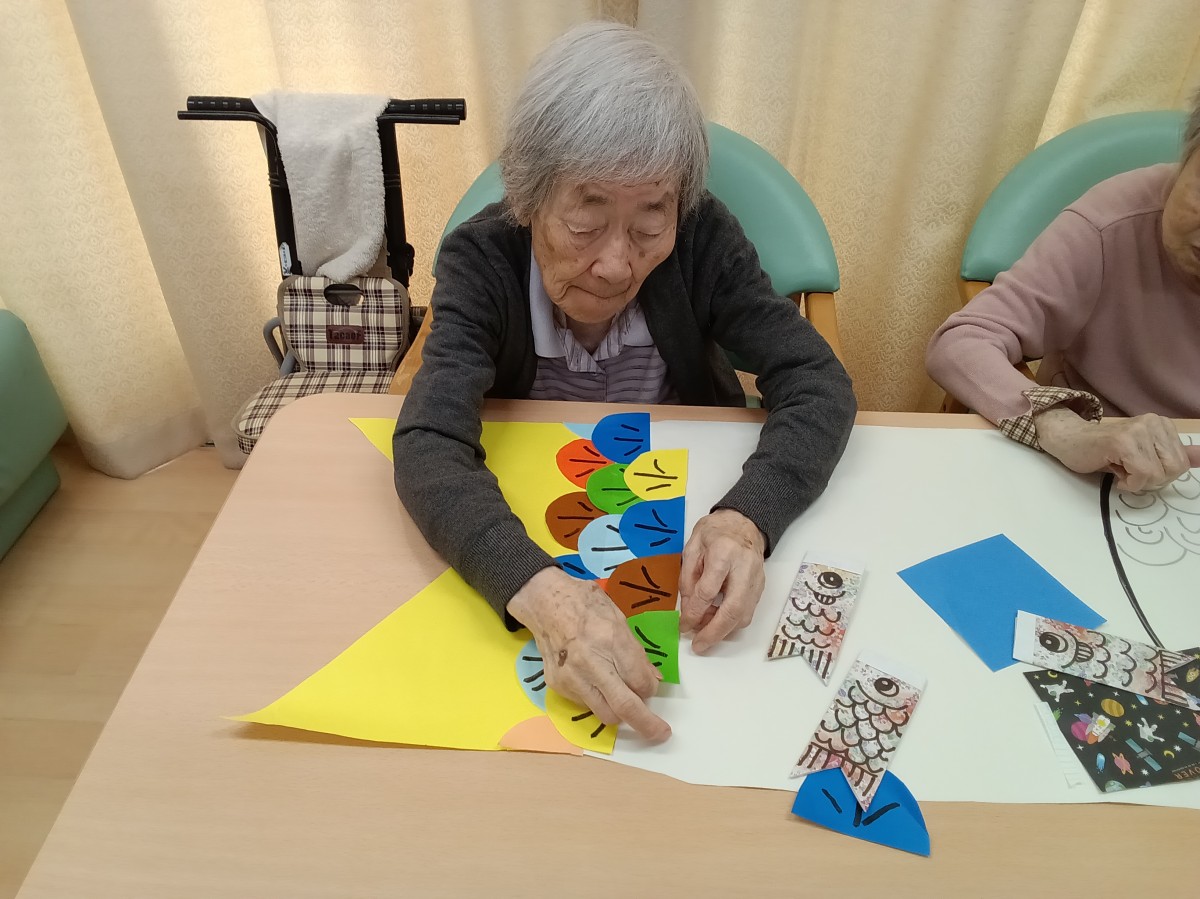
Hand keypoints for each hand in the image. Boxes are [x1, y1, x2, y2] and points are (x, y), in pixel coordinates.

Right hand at [507, 566, 669, 740]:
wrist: (544, 601)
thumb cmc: (584, 603)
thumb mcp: (618, 618)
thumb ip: (636, 653)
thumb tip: (652, 680)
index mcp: (611, 640)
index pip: (640, 681)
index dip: (651, 689)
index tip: (651, 687)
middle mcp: (591, 663)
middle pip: (624, 706)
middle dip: (646, 724)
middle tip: (660, 733)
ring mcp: (571, 677)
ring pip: (605, 713)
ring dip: (620, 713)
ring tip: (623, 699)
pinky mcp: (558, 685)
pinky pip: (587, 704)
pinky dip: (599, 699)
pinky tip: (595, 680)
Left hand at [679, 509, 766, 653]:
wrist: (744, 523)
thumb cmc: (715, 532)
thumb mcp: (692, 546)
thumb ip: (688, 577)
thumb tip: (688, 608)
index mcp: (723, 553)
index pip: (708, 591)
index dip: (694, 613)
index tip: (683, 625)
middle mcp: (744, 568)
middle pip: (733, 610)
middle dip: (714, 633)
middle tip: (699, 646)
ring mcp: (756, 579)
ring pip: (744, 615)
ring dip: (723, 630)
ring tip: (704, 632)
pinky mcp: (761, 587)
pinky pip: (748, 612)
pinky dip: (732, 623)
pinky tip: (716, 622)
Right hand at [1034, 407, 1193, 491]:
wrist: (1068, 440)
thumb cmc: (1101, 451)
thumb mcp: (1144, 452)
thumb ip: (1174, 454)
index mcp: (1162, 425)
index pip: (1182, 463)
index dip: (1160, 475)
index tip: (1139, 467)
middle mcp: (1154, 423)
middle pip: (1175, 469)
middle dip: (1151, 480)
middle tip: (1129, 471)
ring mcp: (1138, 430)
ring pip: (1158, 474)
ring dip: (1137, 482)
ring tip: (1120, 467)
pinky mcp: (1123, 441)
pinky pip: (1142, 475)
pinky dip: (1128, 483)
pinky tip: (1113, 470)